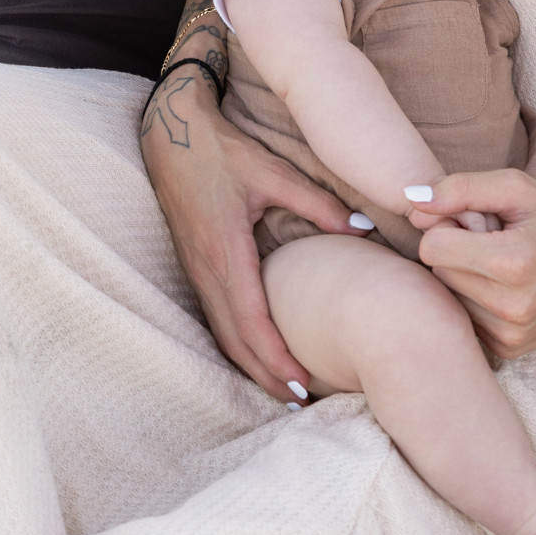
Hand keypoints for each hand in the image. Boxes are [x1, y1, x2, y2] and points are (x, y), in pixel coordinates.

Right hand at [141, 66, 363, 397]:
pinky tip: (257, 352)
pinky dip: (237, 343)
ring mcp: (194, 269)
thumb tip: (364, 230)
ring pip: (222, 334)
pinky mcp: (193, 264)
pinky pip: (215, 317)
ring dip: (250, 365)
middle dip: (267, 376)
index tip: (304, 384)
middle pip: (235, 341)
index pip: (252, 322)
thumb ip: (318, 203)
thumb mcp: (272, 171)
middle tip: (301, 403)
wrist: (171, 131)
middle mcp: (206, 268)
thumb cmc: (222, 149)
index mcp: (226, 250)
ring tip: (284, 389)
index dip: (276, 358)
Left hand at [409, 171, 535, 356]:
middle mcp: (509, 307)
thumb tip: (411, 199)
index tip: (475, 221)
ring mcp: (509, 335)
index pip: (432, 247)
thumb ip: (461, 189)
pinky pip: (465, 317)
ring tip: (502, 264)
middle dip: (456, 250)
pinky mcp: (508, 351)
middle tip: (493, 240)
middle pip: (437, 271)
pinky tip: (505, 288)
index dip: (446, 226)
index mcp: (512, 262)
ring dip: (465, 276)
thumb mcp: (519, 189)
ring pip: (449, 296)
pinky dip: (476, 299)